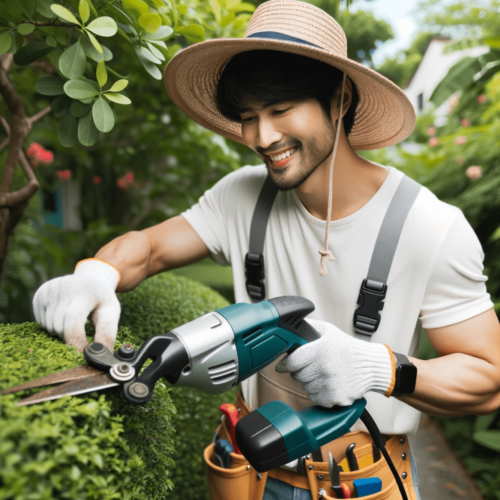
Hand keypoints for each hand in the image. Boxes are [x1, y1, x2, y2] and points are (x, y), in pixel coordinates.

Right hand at [32, 260, 120, 351]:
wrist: (91, 281)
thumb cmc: (102, 301)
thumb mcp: (111, 313)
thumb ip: (107, 334)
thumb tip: (101, 356)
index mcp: (85, 290)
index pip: (73, 319)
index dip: (76, 342)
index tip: (82, 354)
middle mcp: (64, 286)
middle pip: (59, 326)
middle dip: (70, 338)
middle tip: (82, 335)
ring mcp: (50, 289)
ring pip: (49, 326)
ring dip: (61, 333)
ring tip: (75, 323)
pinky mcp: (39, 294)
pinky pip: (41, 322)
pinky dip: (52, 326)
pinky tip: (64, 317)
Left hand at [276, 319, 393, 406]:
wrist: (371, 365)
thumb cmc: (348, 347)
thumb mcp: (329, 330)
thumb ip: (308, 327)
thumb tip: (289, 327)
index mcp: (320, 349)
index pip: (292, 362)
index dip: (285, 364)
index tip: (283, 366)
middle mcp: (324, 368)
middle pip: (297, 376)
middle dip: (300, 372)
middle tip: (311, 367)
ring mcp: (330, 384)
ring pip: (305, 388)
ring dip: (310, 383)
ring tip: (323, 374)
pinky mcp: (335, 398)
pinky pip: (315, 399)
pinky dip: (318, 394)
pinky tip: (328, 384)